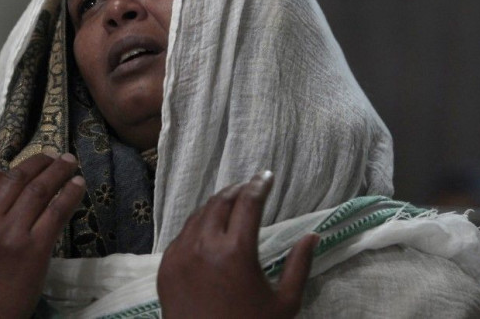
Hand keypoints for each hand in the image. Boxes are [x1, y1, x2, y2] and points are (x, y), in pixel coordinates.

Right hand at [0, 152, 85, 318]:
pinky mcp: (35, 248)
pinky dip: (70, 194)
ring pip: (39, 190)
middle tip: (56, 155)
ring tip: (71, 163)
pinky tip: (78, 185)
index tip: (30, 165)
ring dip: (58, 171)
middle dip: (40, 162)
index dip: (14, 169)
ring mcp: (12, 233)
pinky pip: (57, 211)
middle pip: (18, 179)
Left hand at [157, 171, 318, 317]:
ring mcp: (181, 254)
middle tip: (250, 187)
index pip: (248, 203)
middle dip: (237, 190)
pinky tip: (209, 228)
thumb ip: (300, 266)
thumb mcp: (284, 304)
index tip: (267, 175)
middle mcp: (204, 246)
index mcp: (236, 253)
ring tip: (231, 202)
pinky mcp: (166, 265)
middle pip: (221, 202)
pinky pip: (183, 234)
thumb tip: (313, 235)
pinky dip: (198, 224)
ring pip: (199, 215)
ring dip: (217, 204)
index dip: (259, 185)